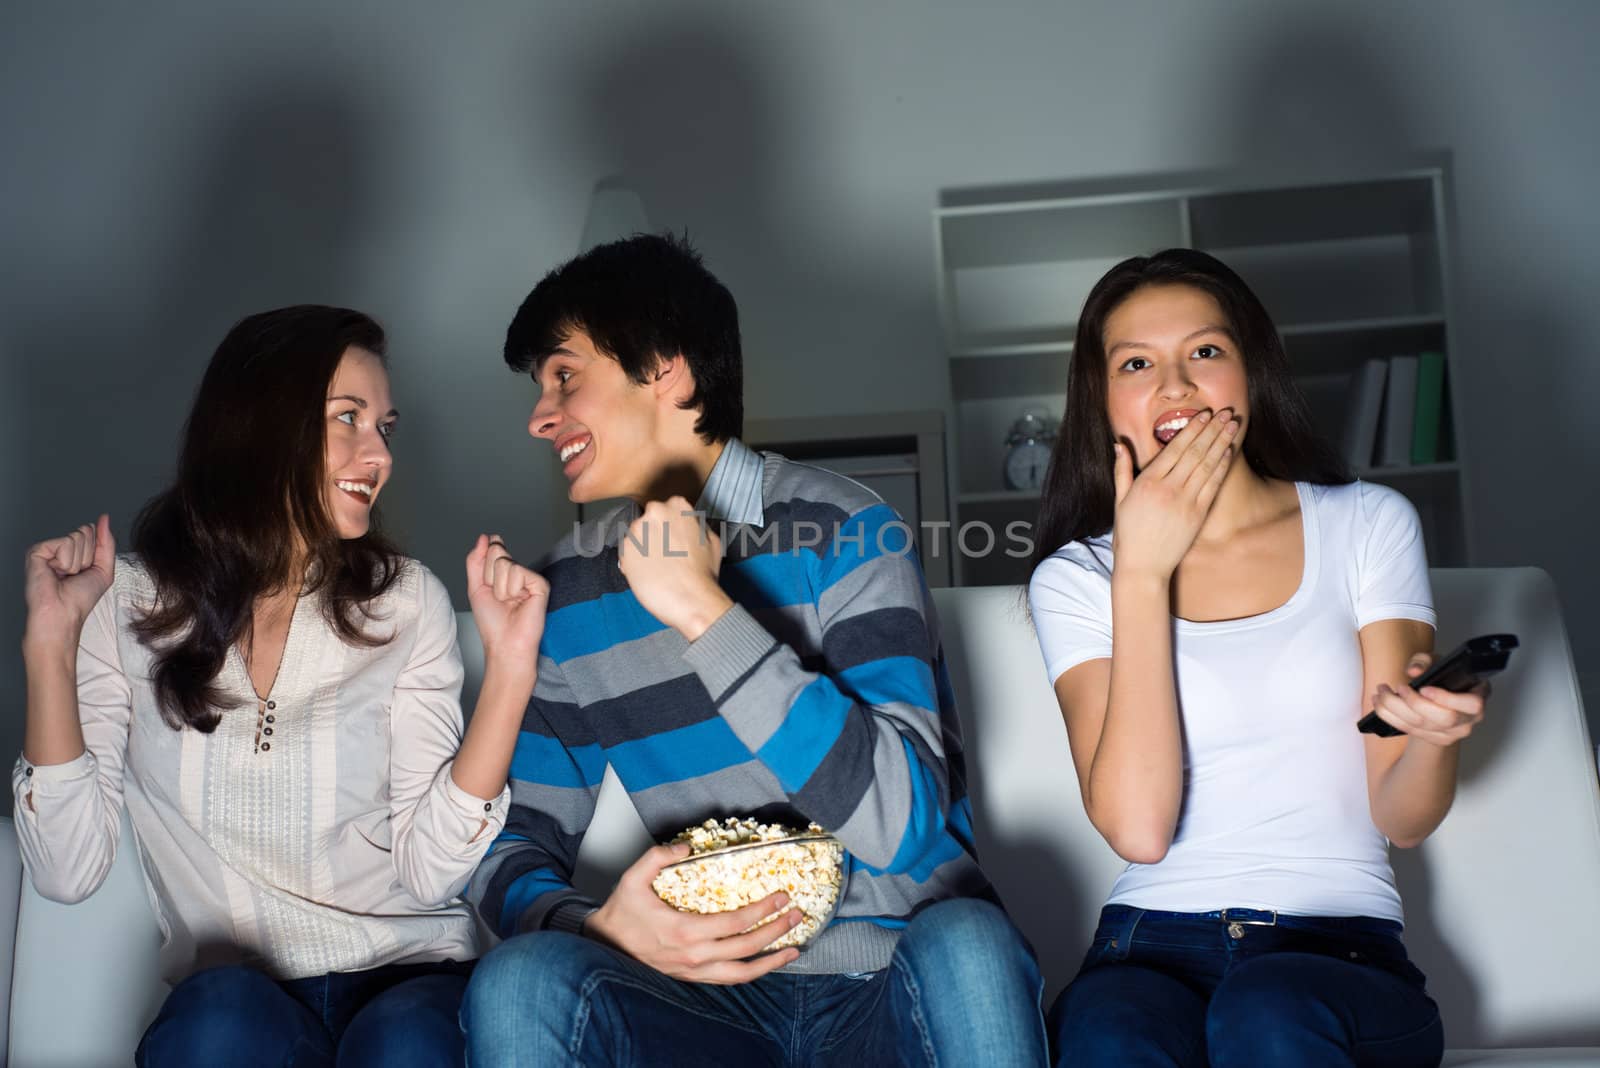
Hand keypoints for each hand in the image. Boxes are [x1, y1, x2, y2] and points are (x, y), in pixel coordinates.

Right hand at [23, 514, 115, 653]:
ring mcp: (48, 549)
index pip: (93, 533)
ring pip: (76, 538)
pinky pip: (64, 543)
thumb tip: (105, 519)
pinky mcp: (36, 551)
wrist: (64, 614)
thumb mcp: (104, 568)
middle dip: (88, 557)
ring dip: (77, 562)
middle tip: (74, 575)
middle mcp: (60, 549)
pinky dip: (66, 561)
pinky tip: (55, 572)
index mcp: (75, 552)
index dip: (96, 554)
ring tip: (65, 576)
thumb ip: (107, 542)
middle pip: (86, 533)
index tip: (86, 571)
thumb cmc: (81, 599)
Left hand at [465, 534, 548, 673]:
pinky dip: (511, 590)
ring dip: (500, 588)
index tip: (489, 587)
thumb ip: (476, 560)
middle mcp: (518, 572)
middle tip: (500, 598)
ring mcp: (530, 577)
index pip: (492, 549)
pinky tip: (519, 601)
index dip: (485, 567)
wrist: (504, 643)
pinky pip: (517, 572)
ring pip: (505, 563)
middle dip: (490, 577)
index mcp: (504, 572)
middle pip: (497, 553)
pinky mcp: (540, 584)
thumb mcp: (476, 587)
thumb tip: (484, 537)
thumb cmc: (492, 622)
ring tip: (509, 602)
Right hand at [585, 843, 803, 983]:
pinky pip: (728, 980)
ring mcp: (694, 971)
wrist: (603, 947)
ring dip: (771, 962)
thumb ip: (658, 857)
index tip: (782, 896)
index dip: (764, 910)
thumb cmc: (620, 914)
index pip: (736, 922)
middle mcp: (695, 955)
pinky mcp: (692, 978)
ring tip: (794, 950)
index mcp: (685, 931)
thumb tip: (685, 847)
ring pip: (742, 973)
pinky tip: (765, 964)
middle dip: (777, 931)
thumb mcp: (633, 879)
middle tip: (797, 915)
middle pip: (747, 947)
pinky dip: (751, 973)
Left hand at [616, 497, 731, 640]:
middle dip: (654, 534)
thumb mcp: (712, 540)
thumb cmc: (702, 574)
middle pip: (649, 520)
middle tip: (666, 553)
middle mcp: (654, 513)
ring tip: (658, 567)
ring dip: (643, 548)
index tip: (673, 537)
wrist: (689, 599)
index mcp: (677, 506)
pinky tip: (650, 574)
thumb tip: (691, 525)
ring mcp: (637, 531)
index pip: (668, 508)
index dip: (670, 525)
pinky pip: (626, 553)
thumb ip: (697, 525)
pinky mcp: (624, 550)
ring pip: (636, 536)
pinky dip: (634, 562)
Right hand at [1111, 409, 1238, 580]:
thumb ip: (1122, 470)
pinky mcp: (1197, 515)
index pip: (1175, 448)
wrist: (1143, 567)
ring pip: (1207, 465)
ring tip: (1233, 425)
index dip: (1192, 429)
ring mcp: (1185, 502)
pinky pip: (1212, 485)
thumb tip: (1118, 444)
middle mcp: (1168, 489)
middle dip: (1212, 430)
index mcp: (1148, 482)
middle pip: (1195, 452)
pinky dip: (1221, 467)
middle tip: (1225, 413)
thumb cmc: (1129, 534)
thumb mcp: (1119, 500)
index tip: (1204, 415)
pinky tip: (1228, 452)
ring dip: (1222, 443)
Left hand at [1368, 652, 1488, 747]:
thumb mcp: (1437, 663)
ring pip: (1422, 726)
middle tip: (1399, 687)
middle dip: (1415, 703)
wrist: (1440, 701)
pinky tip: (1379, 703)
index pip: (1472, 704)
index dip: (1446, 698)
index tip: (1424, 688)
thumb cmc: (1444, 679)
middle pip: (1444, 719)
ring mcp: (1452, 734)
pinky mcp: (1434, 740)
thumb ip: (1426, 661)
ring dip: (1394, 708)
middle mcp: (1468, 720)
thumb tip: (1414, 670)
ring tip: (1381, 692)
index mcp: (1476, 699)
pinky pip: (1409, 730)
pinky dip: (1390, 716)